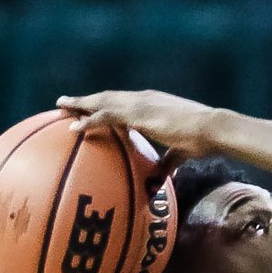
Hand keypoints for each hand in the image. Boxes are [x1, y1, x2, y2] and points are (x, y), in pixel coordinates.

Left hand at [57, 88, 215, 165]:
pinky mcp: (138, 113)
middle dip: (85, 100)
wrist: (211, 130)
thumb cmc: (202, 140)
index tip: (88, 107)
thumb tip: (161, 175)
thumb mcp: (182, 152)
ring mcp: (139, 103)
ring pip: (102, 101)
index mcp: (152, 104)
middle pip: (106, 97)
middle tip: (64, 102)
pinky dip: (89, 120)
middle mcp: (142, 98)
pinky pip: (106, 115)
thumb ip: (169, 161)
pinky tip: (74, 127)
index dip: (103, 104)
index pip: (121, 102)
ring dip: (80, 103)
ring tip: (60, 106)